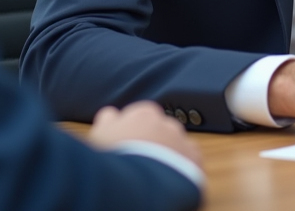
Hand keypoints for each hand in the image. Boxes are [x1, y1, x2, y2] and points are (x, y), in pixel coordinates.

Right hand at [86, 101, 202, 167]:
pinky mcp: (194, 159)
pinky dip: (183, 166)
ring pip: (176, 144)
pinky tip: (171, 175)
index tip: (127, 141)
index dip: (133, 129)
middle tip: (139, 159)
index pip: (141, 114)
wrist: (137, 180)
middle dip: (153, 141)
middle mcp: (167, 123)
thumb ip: (108, 120)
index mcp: (145, 114)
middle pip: (160, 130)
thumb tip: (111, 115)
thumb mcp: (100, 134)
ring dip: (168, 153)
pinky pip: (191, 159)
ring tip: (153, 170)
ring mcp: (182, 140)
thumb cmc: (115, 155)